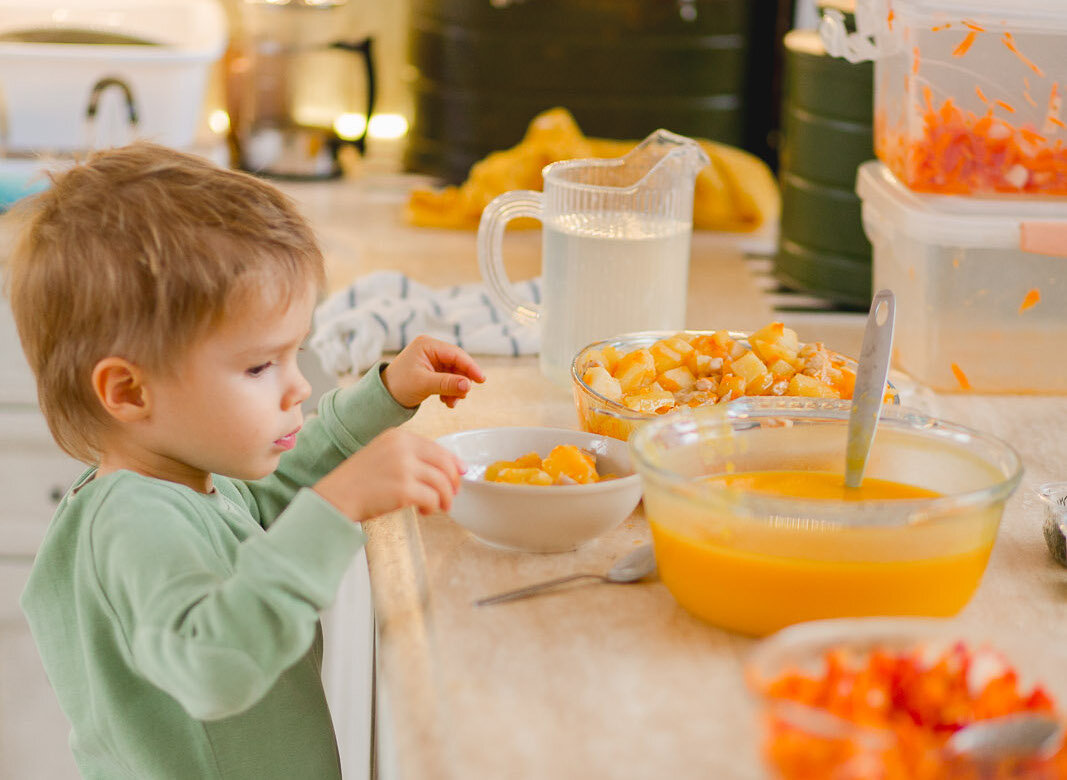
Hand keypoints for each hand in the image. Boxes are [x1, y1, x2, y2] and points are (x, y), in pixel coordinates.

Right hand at [313, 429, 464, 520]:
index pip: (437, 447)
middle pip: (444, 463)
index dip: (453, 462)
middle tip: (452, 494)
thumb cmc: (359, 481)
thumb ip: (411, 456)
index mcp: (398, 436)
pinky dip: (433, 507)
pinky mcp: (404, 490)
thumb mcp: (384, 455)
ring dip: (445, 497)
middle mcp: (402, 448)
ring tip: (440, 507)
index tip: (460, 473)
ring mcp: (404, 468)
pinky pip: (432, 498)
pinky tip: (425, 511)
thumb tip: (448, 467)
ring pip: (442, 482)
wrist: (335, 497)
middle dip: (453, 481)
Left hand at [381, 335, 485, 408]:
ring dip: (456, 388)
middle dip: (461, 381)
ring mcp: (432, 360)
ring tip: (451, 402)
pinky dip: (450, 390)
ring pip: (455, 373)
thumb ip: (447, 384)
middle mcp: (431, 349)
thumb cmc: (398, 386)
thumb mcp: (424, 384)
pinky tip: (446, 401)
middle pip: (457, 363)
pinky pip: (449, 379)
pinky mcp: (432, 371)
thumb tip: (468, 385)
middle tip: (463, 396)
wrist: (383, 397)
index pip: (456, 354)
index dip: (470, 367)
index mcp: (427, 345)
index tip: (481, 380)